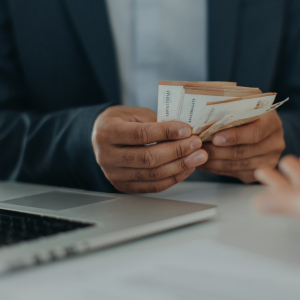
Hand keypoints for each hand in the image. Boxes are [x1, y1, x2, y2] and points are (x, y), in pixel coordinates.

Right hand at [92, 106, 207, 192]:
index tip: (187, 129)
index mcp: (107, 132)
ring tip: (198, 157)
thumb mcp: (134, 113)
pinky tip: (186, 168)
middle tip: (196, 144)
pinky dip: (173, 178)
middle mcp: (107, 156)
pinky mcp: (123, 186)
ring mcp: (113, 174)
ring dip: (180, 166)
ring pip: (152, 175)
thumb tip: (184, 132)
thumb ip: (156, 122)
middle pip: (148, 158)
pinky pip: (152, 186)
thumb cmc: (120, 121)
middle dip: (177, 151)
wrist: (101, 136)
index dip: (166, 133)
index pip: (141, 135)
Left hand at [198, 110, 284, 182]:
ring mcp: (268, 161)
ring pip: (236, 165)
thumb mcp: (244, 103)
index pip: (255, 132)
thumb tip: (206, 106)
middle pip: (243, 152)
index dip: (235, 136)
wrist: (261, 127)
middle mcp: (274, 143)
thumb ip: (231, 105)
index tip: (215, 138)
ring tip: (196, 155)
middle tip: (197, 148)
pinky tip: (203, 163)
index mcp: (272, 122)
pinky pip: (234, 173)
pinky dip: (216, 169)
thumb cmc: (247, 111)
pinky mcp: (258, 173)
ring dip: (213, 161)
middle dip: (217, 151)